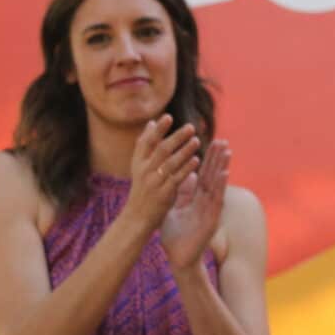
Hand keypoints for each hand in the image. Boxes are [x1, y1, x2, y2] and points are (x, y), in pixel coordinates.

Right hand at [123, 115, 199, 234]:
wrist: (137, 217)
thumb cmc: (142, 188)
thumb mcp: (139, 166)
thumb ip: (145, 145)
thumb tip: (151, 122)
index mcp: (138, 163)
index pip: (146, 142)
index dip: (157, 129)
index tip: (168, 116)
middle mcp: (144, 171)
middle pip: (161, 150)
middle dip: (177, 137)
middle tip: (191, 127)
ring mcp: (154, 182)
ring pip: (171, 163)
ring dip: (185, 150)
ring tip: (197, 140)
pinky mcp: (164, 194)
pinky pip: (177, 178)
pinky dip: (187, 168)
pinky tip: (197, 160)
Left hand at [160, 137, 229, 275]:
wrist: (178, 258)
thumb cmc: (175, 237)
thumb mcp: (174, 210)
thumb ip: (181, 193)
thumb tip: (185, 175)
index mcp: (196, 199)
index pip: (204, 175)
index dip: (208, 159)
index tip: (212, 141)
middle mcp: (206, 202)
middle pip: (213, 176)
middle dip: (217, 159)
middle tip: (223, 140)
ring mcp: (210, 211)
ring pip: (217, 186)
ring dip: (222, 168)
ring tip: (227, 152)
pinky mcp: (211, 220)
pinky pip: (216, 201)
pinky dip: (220, 187)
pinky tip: (223, 174)